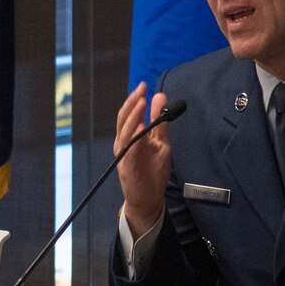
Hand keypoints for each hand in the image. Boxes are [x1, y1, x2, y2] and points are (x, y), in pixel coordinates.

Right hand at [116, 82, 173, 237]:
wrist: (148, 199)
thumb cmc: (151, 171)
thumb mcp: (161, 142)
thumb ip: (159, 122)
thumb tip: (160, 97)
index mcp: (129, 139)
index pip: (129, 115)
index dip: (134, 100)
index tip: (143, 86)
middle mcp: (123, 146)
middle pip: (123, 121)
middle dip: (132, 105)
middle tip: (140, 90)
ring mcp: (125, 157)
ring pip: (125, 133)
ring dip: (133, 117)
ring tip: (140, 103)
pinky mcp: (129, 168)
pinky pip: (130, 151)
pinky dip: (133, 138)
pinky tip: (139, 127)